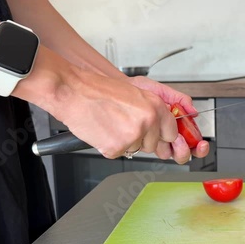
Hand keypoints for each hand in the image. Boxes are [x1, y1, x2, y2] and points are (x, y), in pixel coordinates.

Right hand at [29, 65, 178, 158]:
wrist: (73, 91)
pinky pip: (117, 154)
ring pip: (135, 150)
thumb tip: (162, 126)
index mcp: (154, 106)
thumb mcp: (134, 93)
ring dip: (123, 141)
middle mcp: (147, 121)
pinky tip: (102, 131)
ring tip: (110, 124)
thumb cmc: (98, 90)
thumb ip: (152, 110)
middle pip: (152, 145)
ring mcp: (132, 136)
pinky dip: (109, 146)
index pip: (171, 132)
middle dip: (140, 139)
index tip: (157, 135)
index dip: (162, 135)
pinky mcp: (116, 148)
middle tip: (122, 124)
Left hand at [127, 76, 209, 163]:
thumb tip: (194, 112)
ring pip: (167, 153)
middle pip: (181, 153)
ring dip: (168, 146)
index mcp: (175, 124)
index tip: (201, 143)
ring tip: (166, 134)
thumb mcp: (162, 91)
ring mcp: (154, 139)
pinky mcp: (142, 141)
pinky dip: (154, 144)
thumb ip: (180, 99)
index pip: (192, 141)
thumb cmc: (139, 90)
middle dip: (184, 150)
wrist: (120, 90)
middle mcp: (166, 134)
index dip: (198, 146)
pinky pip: (150, 149)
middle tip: (181, 140)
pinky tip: (153, 134)